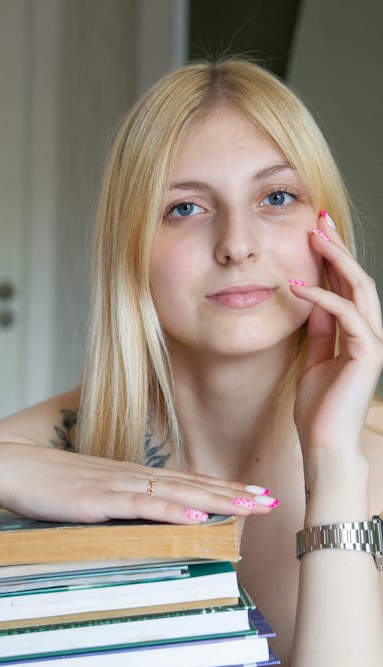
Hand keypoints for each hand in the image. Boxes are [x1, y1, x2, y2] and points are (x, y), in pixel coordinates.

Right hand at [0, 442, 278, 523]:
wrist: (7, 469)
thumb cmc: (45, 483)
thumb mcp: (89, 492)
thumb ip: (116, 503)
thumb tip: (142, 516)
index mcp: (130, 476)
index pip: (185, 481)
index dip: (221, 487)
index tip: (252, 494)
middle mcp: (131, 477)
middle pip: (191, 484)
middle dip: (233, 493)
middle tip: (271, 499)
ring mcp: (116, 486)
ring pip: (177, 493)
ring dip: (217, 499)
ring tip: (251, 506)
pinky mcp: (98, 500)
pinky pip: (142, 507)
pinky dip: (173, 510)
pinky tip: (198, 514)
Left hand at [289, 213, 382, 458]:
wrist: (325, 446)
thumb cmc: (317, 410)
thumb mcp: (313, 361)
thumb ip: (317, 331)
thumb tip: (309, 298)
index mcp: (356, 335)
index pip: (346, 286)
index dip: (332, 258)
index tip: (313, 231)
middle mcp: (369, 333)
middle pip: (357, 278)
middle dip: (338, 247)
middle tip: (318, 217)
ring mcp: (372, 342)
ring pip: (360, 288)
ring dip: (336, 260)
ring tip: (313, 236)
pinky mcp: (368, 353)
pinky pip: (346, 314)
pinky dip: (322, 298)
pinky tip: (298, 287)